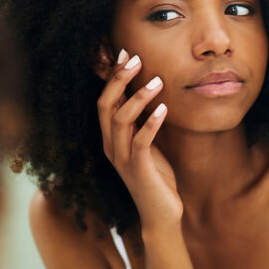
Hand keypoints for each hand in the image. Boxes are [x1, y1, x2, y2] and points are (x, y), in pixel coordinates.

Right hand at [97, 49, 183, 230]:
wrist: (161, 215)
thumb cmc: (156, 177)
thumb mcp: (146, 144)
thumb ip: (140, 121)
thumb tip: (142, 90)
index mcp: (110, 139)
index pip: (104, 101)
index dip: (111, 77)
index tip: (124, 53)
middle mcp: (111, 147)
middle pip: (105, 106)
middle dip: (118, 80)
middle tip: (135, 58)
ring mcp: (123, 160)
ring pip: (121, 120)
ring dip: (138, 97)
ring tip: (158, 80)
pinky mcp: (139, 170)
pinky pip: (141, 142)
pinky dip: (151, 122)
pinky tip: (164, 108)